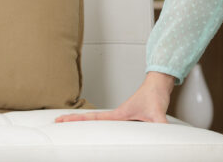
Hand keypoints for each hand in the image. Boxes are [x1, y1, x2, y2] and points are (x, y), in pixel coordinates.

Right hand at [54, 71, 173, 123]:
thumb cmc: (155, 94)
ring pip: (98, 122)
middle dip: (73, 120)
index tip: (60, 119)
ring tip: (68, 124)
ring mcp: (121, 116)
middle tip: (56, 122)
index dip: (76, 119)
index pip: (93, 118)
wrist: (160, 84)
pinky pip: (110, 124)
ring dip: (84, 123)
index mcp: (118, 114)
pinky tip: (97, 130)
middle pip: (90, 120)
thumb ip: (161, 127)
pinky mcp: (128, 117)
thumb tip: (166, 139)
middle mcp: (117, 115)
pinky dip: (99, 124)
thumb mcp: (158, 114)